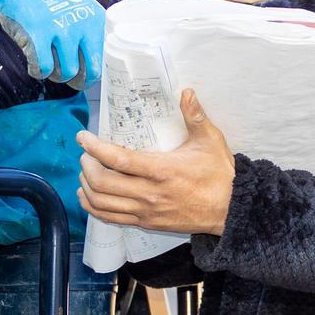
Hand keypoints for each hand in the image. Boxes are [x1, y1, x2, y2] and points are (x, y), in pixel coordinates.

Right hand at [0, 0, 104, 89]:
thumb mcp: (79, 8)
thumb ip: (90, 32)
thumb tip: (95, 67)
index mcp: (96, 19)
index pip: (105, 58)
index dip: (94, 71)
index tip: (85, 74)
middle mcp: (82, 25)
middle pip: (90, 71)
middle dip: (79, 81)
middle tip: (69, 78)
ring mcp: (60, 29)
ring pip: (66, 72)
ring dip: (56, 75)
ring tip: (50, 65)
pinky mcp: (37, 34)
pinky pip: (43, 68)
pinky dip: (38, 72)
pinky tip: (35, 65)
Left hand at [78, 90, 234, 236]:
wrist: (231, 209)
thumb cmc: (219, 174)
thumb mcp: (210, 140)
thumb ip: (196, 115)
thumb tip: (186, 92)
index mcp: (162, 170)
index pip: (118, 160)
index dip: (95, 148)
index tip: (83, 137)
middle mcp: (150, 193)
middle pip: (102, 183)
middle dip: (87, 166)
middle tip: (86, 154)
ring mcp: (146, 211)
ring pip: (102, 203)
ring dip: (87, 186)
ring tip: (86, 172)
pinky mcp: (147, 223)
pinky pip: (111, 218)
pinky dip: (94, 207)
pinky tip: (90, 196)